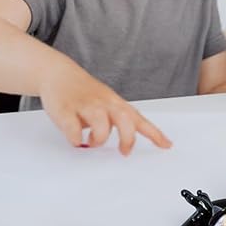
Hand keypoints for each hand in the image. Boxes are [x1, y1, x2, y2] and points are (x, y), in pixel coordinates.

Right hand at [38, 62, 171, 155]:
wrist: (59, 73)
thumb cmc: (85, 92)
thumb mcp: (108, 104)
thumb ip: (118, 121)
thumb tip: (127, 143)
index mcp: (116, 104)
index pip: (139, 120)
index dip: (154, 134)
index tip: (167, 145)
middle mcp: (104, 104)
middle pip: (124, 119)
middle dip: (128, 138)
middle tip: (124, 151)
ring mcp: (85, 106)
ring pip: (101, 123)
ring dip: (99, 138)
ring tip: (92, 141)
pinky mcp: (66, 110)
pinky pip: (73, 128)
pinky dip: (76, 138)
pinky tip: (76, 138)